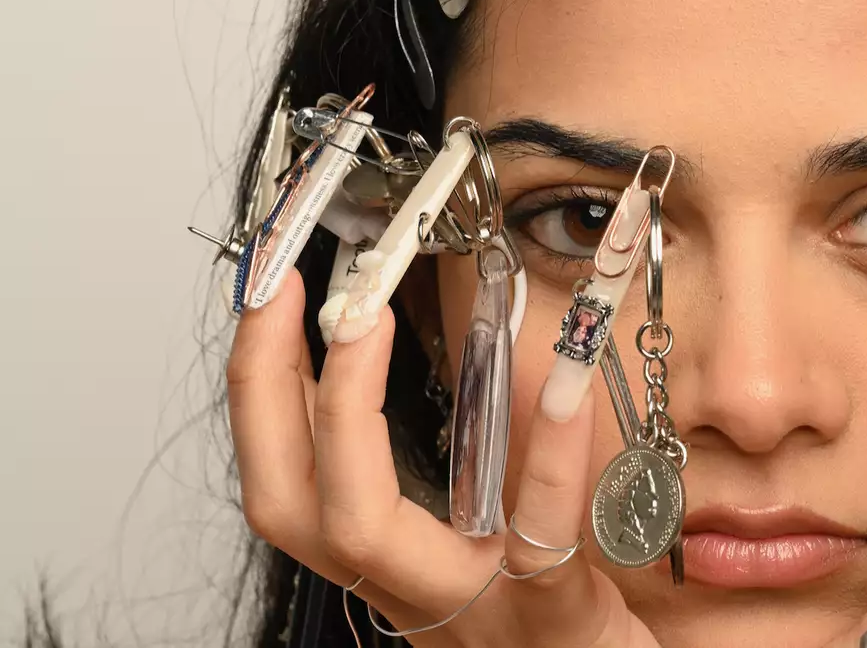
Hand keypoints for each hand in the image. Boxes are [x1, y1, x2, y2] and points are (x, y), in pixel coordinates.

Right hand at [228, 271, 657, 646]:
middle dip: (266, 388)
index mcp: (399, 566)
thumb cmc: (565, 624)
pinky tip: (565, 380)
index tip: (270, 299)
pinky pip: (540, 536)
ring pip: (366, 528)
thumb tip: (458, 358)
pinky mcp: (555, 618)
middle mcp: (413, 592)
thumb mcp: (497, 544)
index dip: (263, 390)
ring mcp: (475, 609)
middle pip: (291, 503)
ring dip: (349, 412)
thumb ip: (472, 470)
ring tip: (364, 319)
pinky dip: (552, 456)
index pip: (291, 481)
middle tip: (281, 290)